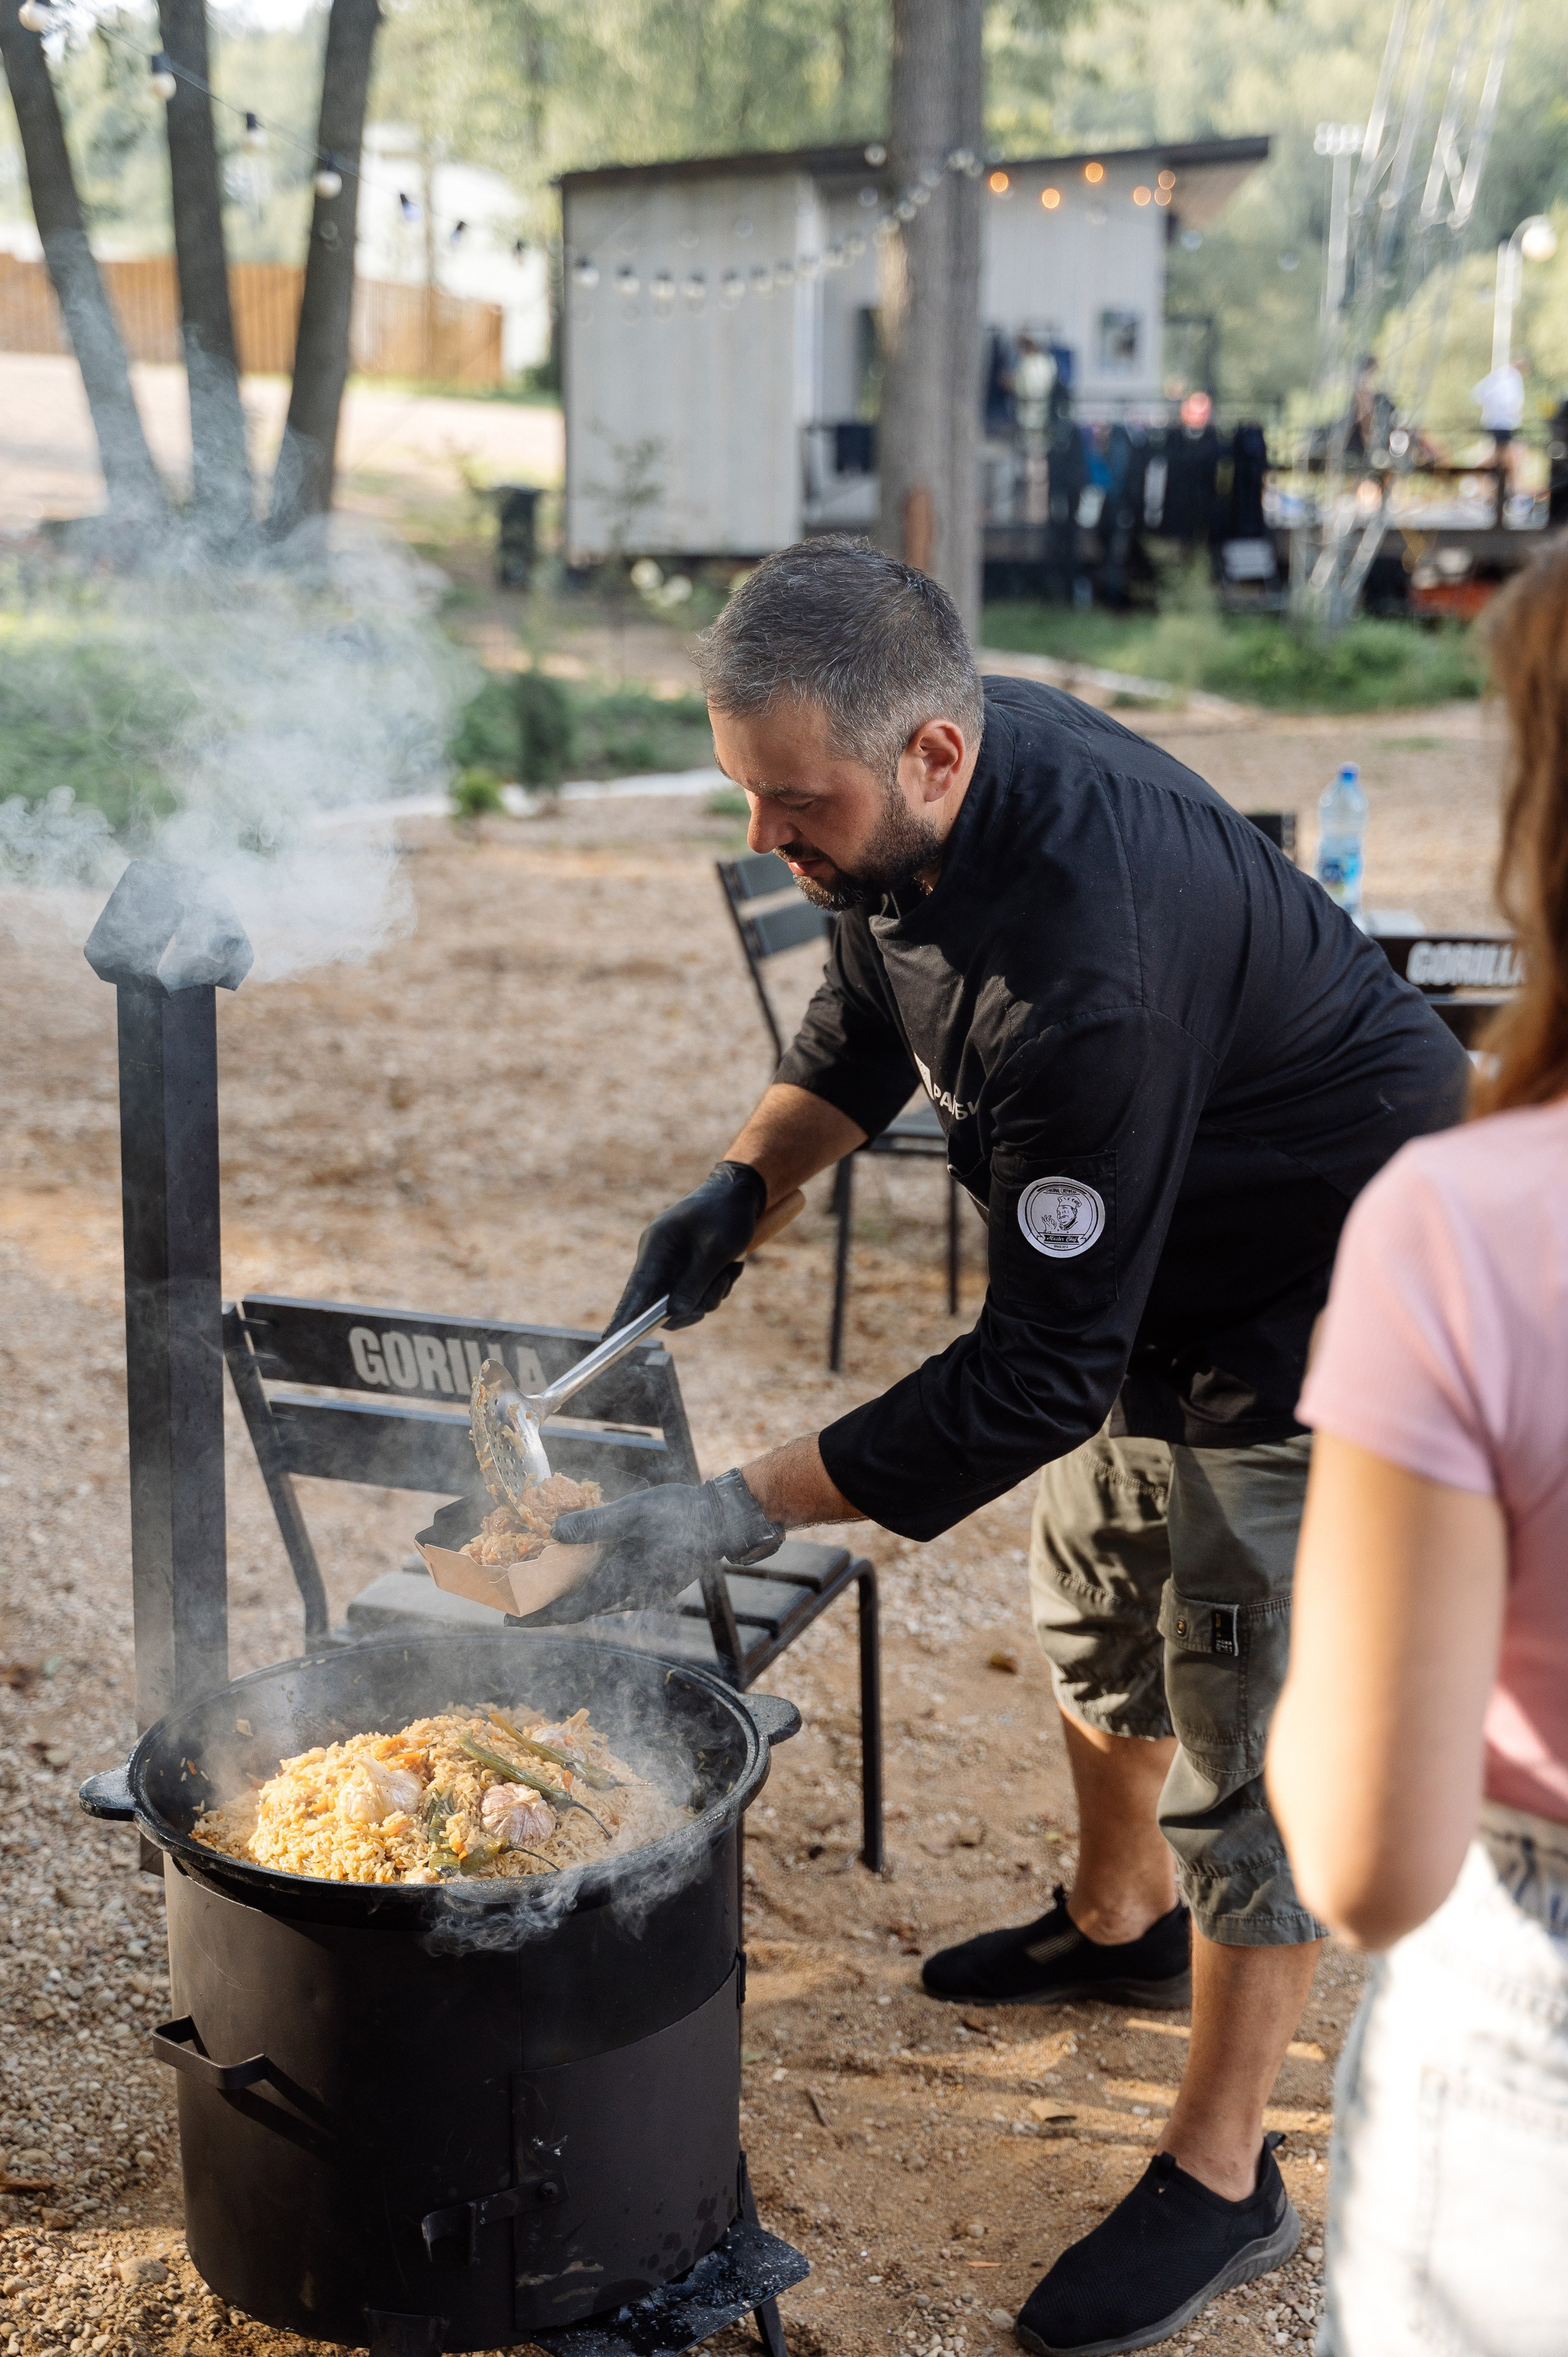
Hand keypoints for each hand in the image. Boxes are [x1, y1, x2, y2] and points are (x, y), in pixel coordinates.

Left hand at [518, 1471, 782, 1623]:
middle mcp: (630, 1596)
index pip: (572, 1608)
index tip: (509, 1619)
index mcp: (623, 1583)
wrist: (721, 1519)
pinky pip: (611, 1591)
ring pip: (595, 1602)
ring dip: (567, 1599)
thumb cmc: (678, 1514)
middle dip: (547, 1610)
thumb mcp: (633, 1512)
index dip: (539, 1615)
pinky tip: (578, 1573)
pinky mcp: (650, 1582)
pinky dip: (588, 1587)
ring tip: (539, 1592)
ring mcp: (642, 1592)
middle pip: (580, 1609)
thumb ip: (594, 1523)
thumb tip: (553, 1534)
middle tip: (514, 1608)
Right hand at [604, 1162, 767, 1333]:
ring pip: (687, 1302)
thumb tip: (674, 1313)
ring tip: (730, 1268)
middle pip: (664, 1303)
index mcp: (657, 1246)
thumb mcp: (716, 1249)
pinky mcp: (689, 1272)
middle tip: (719, 1286)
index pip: (635, 1288)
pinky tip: (731, 1267)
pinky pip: (700, 1295)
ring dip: (713, 1293)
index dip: (624, 1315)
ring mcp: (674, 1267)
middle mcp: (660, 1259)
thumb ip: (695, 1282)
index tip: (610, 1340)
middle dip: (694, 1303)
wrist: (742, 1195)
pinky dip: (719, 1286)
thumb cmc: (727, 1215)